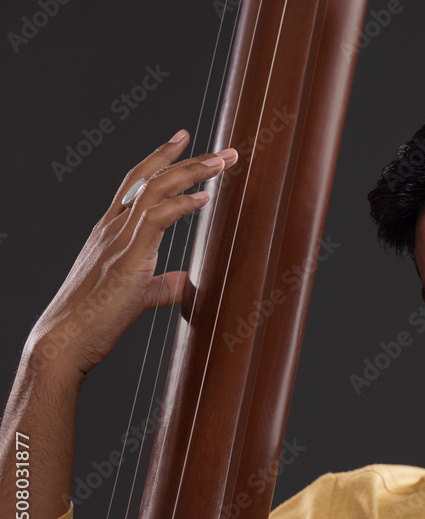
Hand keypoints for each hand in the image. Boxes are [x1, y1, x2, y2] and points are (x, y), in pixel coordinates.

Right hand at [27, 130, 237, 379]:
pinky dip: (181, 204)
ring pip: (155, 189)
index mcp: (111, 230)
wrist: (67, 338)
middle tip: (221, 151)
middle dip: (187, 159)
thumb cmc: (96, 319)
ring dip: (191, 173)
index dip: (160, 158)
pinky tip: (204, 197)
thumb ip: (162, 285)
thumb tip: (184, 283)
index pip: (136, 183)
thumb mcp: (137, 294)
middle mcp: (113, 226)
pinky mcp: (128, 255)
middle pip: (149, 177)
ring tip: (221, 162)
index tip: (182, 139)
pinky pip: (157, 217)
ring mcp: (118, 237)